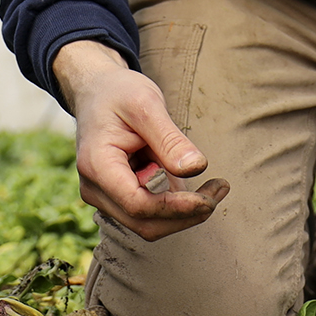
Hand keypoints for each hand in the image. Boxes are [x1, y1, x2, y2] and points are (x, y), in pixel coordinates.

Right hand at [53, 39, 229, 240]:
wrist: (98, 91)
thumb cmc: (119, 93)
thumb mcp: (146, 104)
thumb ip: (169, 139)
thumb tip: (196, 169)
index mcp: (97, 165)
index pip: (138, 205)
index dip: (176, 208)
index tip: (209, 198)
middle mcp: (95, 188)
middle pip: (145, 223)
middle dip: (186, 214)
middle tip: (220, 189)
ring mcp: (104, 196)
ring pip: (150, 224)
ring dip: (185, 211)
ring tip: (214, 185)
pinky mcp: (117, 197)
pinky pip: (150, 213)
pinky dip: (176, 204)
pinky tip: (190, 179)